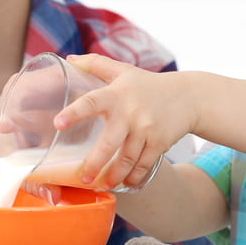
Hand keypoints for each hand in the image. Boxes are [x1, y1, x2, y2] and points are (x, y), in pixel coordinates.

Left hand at [53, 54, 196, 190]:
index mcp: (115, 95)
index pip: (91, 102)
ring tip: (103, 185)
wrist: (188, 96)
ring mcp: (146, 130)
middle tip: (83, 178)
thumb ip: (95, 64)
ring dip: (114, 176)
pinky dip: (134, 178)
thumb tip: (68, 59)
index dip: (74, 112)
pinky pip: (143, 165)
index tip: (58, 123)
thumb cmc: (147, 84)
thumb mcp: (123, 71)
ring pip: (126, 160)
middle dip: (94, 163)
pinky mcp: (159, 143)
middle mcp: (130, 113)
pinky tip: (126, 184)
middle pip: (109, 143)